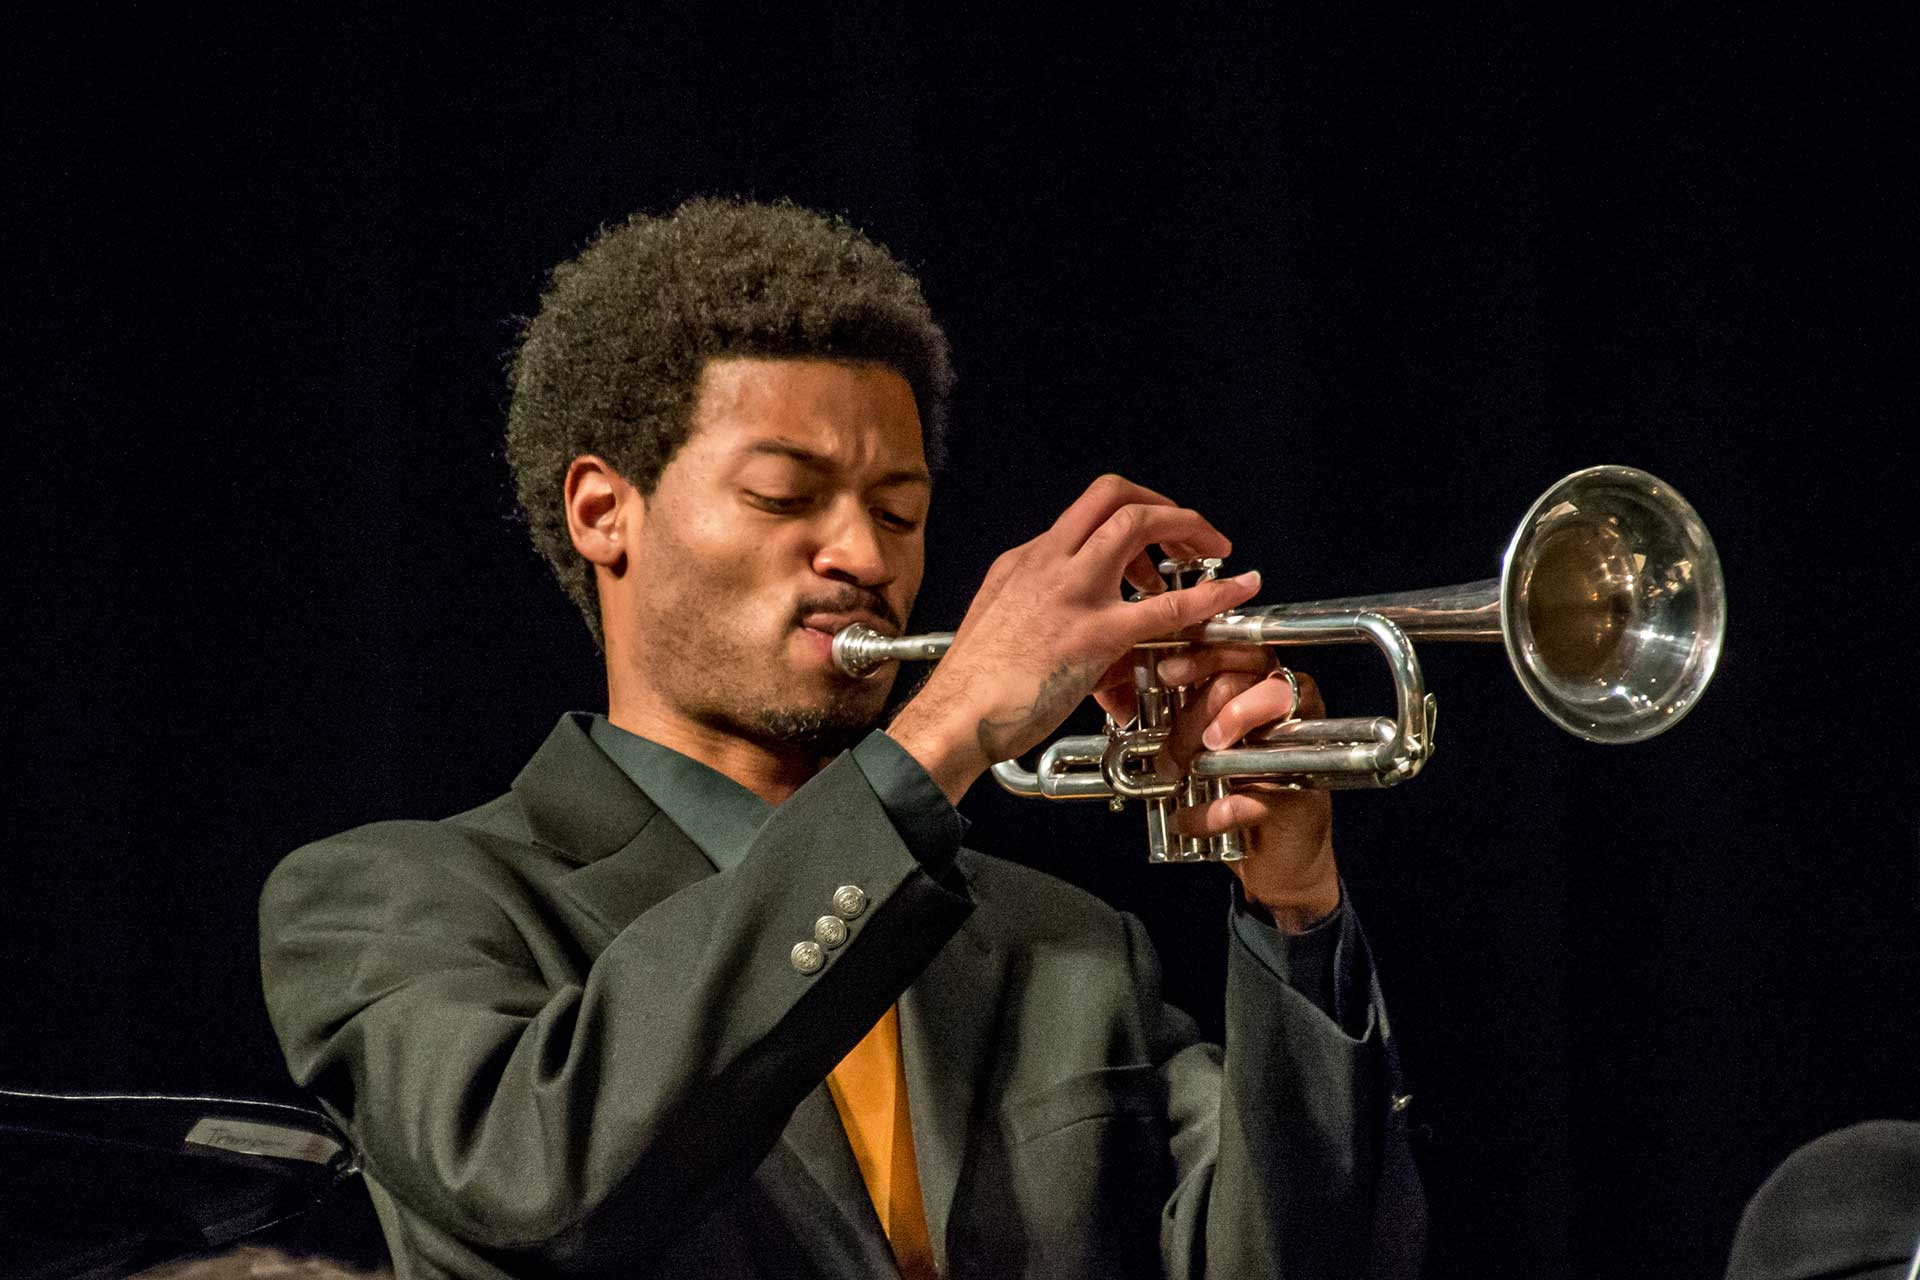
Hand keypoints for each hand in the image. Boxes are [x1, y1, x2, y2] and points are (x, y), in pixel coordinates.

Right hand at [887, 474, 1260, 803]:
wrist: (954, 715)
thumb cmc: (974, 684)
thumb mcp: (1000, 622)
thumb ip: (1039, 609)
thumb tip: (1074, 623)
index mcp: (1026, 560)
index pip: (1086, 512)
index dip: (1130, 513)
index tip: (1152, 541)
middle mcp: (1047, 562)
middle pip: (1113, 495)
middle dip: (1162, 506)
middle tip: (1191, 536)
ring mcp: (1071, 593)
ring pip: (1135, 525)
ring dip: (1184, 528)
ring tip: (1211, 556)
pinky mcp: (1092, 635)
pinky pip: (1165, 606)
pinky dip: (1210, 592)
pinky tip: (1238, 588)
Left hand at [1157, 646, 1340, 932]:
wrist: (1273, 861)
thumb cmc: (1233, 796)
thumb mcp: (1198, 750)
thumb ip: (1181, 718)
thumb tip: (1134, 695)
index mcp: (1264, 691)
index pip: (1242, 650)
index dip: (1204, 655)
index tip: (1166, 672)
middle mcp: (1291, 711)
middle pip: (1253, 675)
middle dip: (1204, 706)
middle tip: (1176, 743)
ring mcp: (1302, 748)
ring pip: (1274, 707)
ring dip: (1227, 726)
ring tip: (1195, 764)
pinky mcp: (1305, 793)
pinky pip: (1257, 790)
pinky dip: (1214, 811)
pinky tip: (1188, 820)